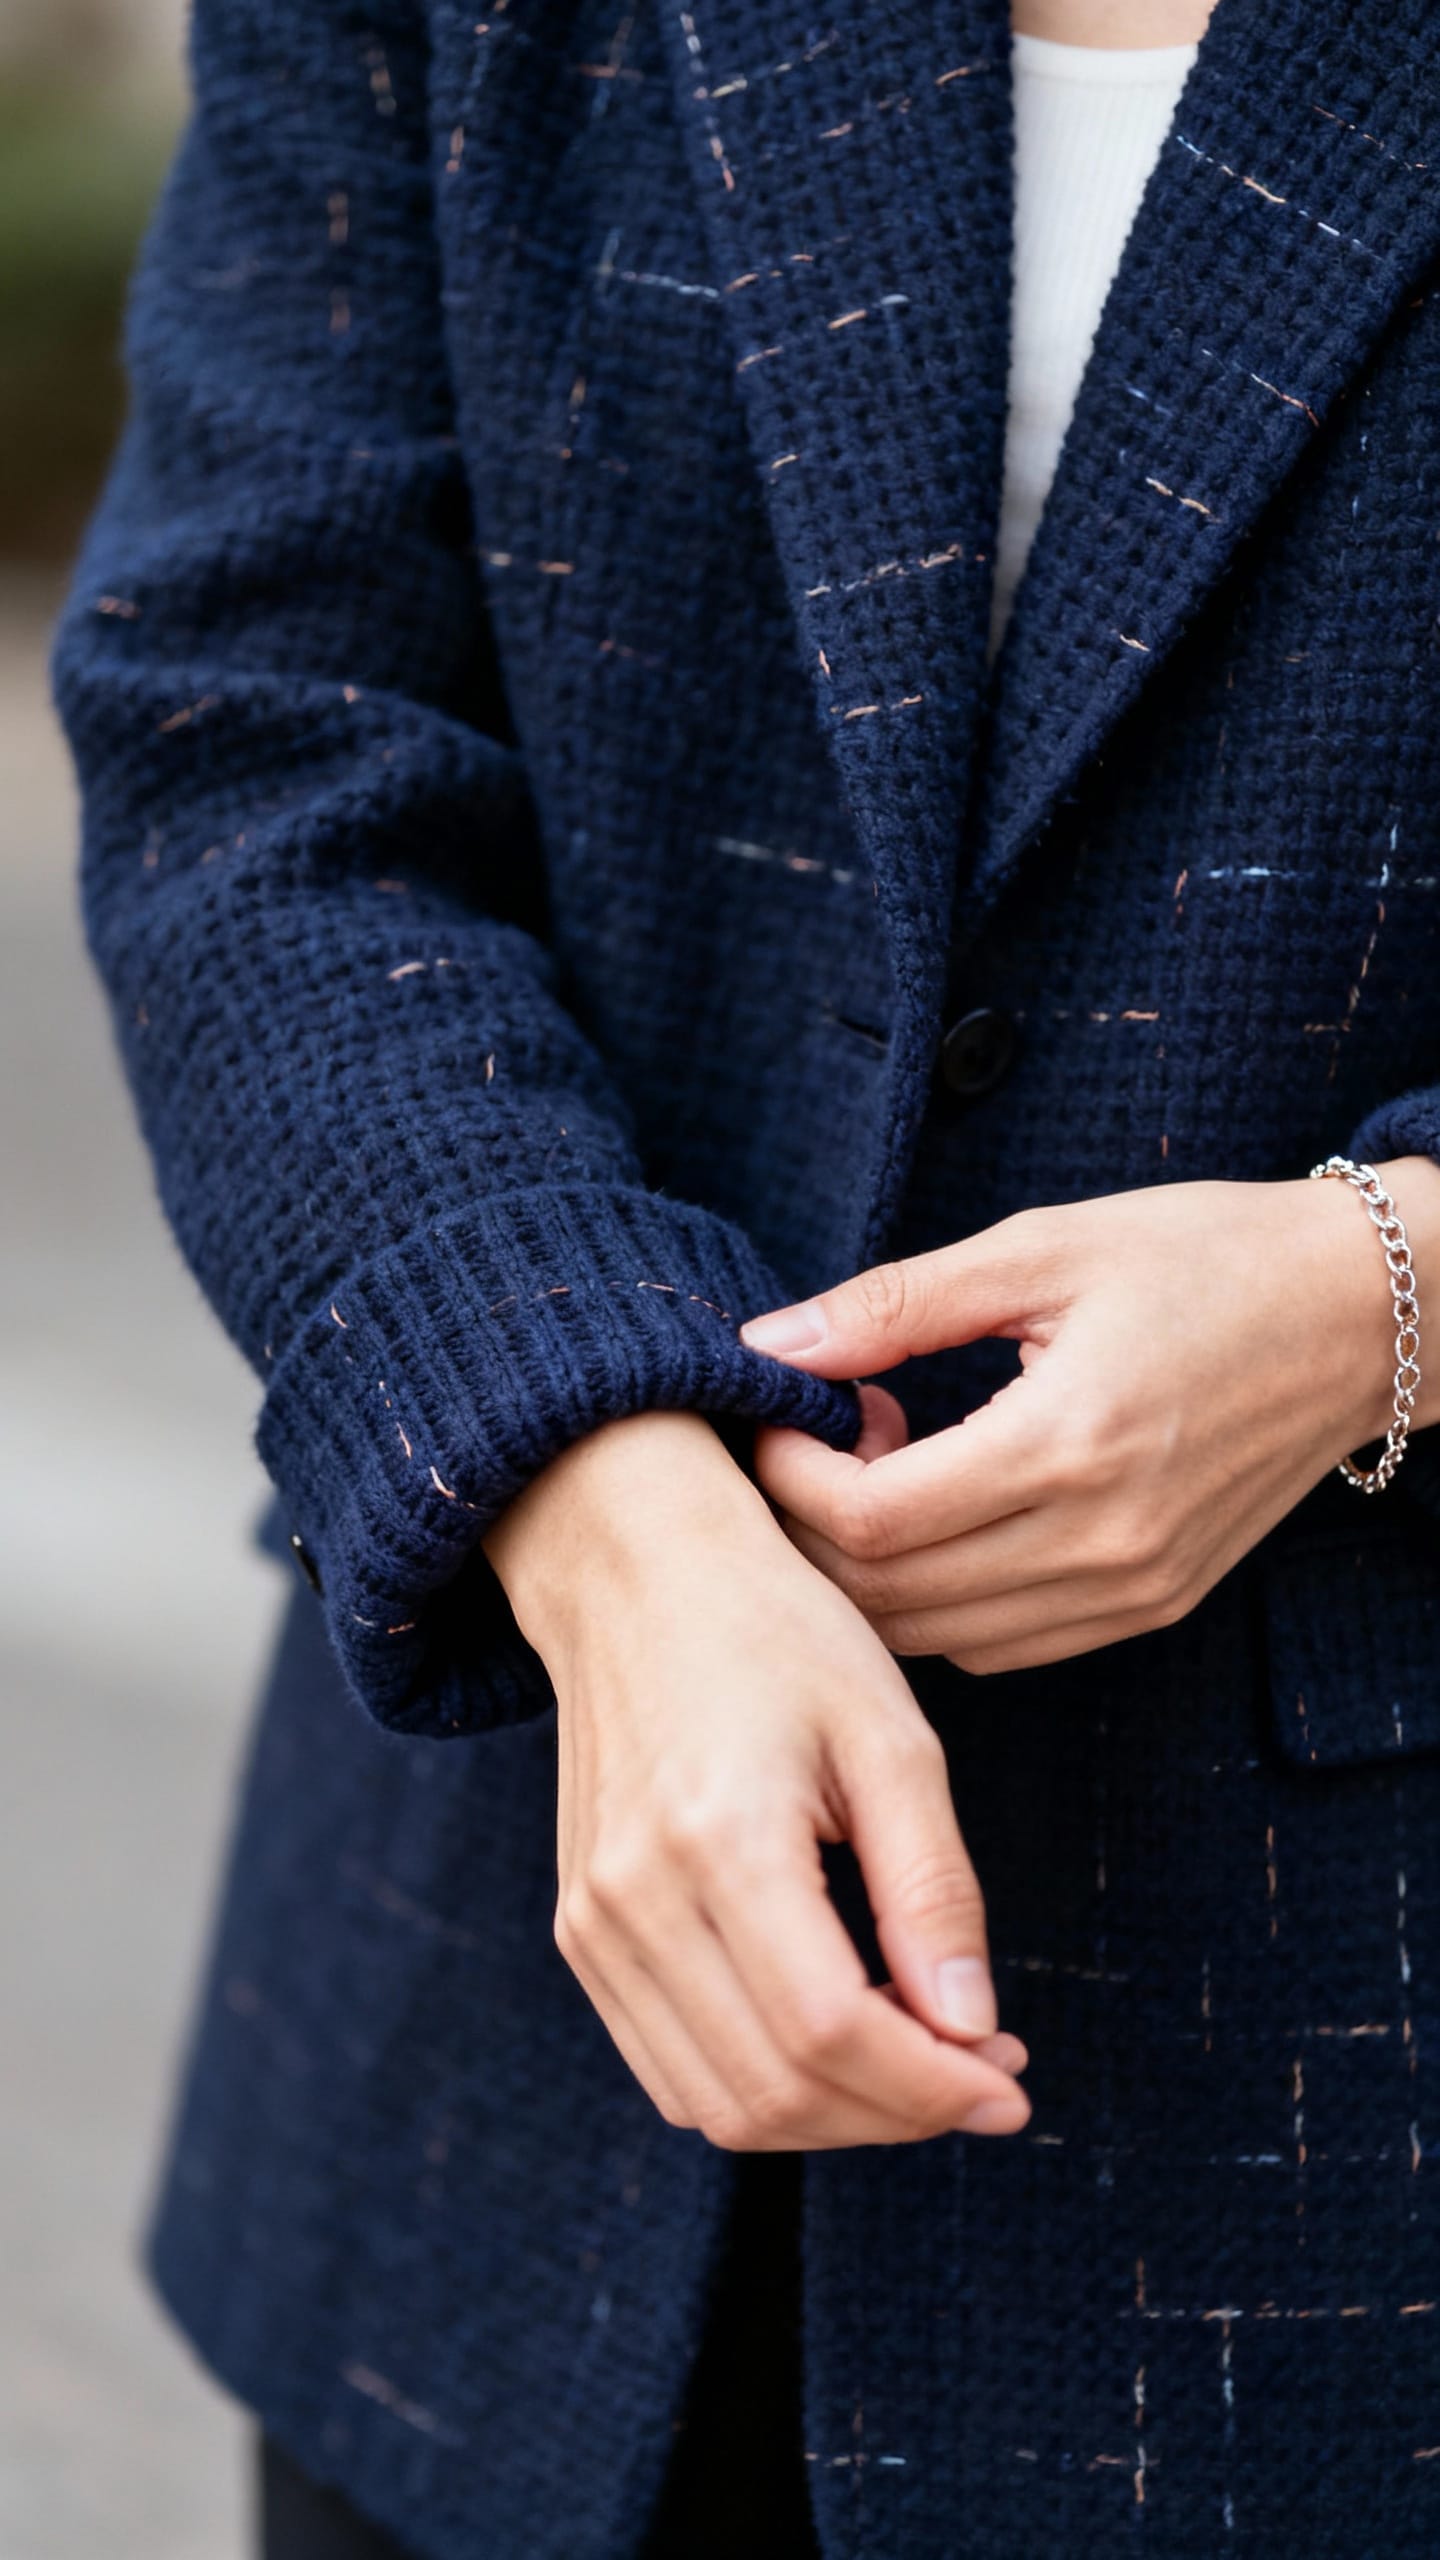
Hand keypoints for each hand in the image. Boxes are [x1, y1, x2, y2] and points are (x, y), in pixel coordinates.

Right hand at [484, 1411, 1029, 2148]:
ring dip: (837, 2118)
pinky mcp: (581, 1932)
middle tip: (986, 2073)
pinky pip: (674, 2070)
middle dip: (899, 2113)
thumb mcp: (889, 1736)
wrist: (636, 1573)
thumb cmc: (777, 1633)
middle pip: (775, 2091)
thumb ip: (932, 1888)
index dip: (932, 2086)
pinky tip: (844, 2038)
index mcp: (718, 1839)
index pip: (829, 2032)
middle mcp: (634, 1899)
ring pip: (720, 2105)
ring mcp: (593, 1925)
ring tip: (924, 2058)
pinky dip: (768, 2089)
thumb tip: (973, 2032)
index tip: (1013, 2084)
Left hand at [742, 1162, 1439, 1676]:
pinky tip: (947, 1508)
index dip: (792, 1476)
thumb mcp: (1041, 1247)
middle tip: (819, 1438)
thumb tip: (767, 1344)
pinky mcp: (1149, 1607)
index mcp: (1072, 1442)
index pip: (871, 1520)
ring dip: (872, 1572)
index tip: (781, 1414)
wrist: (1357, 1313)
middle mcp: (1104, 1542)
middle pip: (887, 1597)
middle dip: (812, 1527)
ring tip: (888, 1464)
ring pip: (934, 1639)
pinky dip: (938, 1599)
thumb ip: (892, 1305)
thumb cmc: (1203, 1257)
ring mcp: (1132, 1590)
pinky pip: (997, 1646)